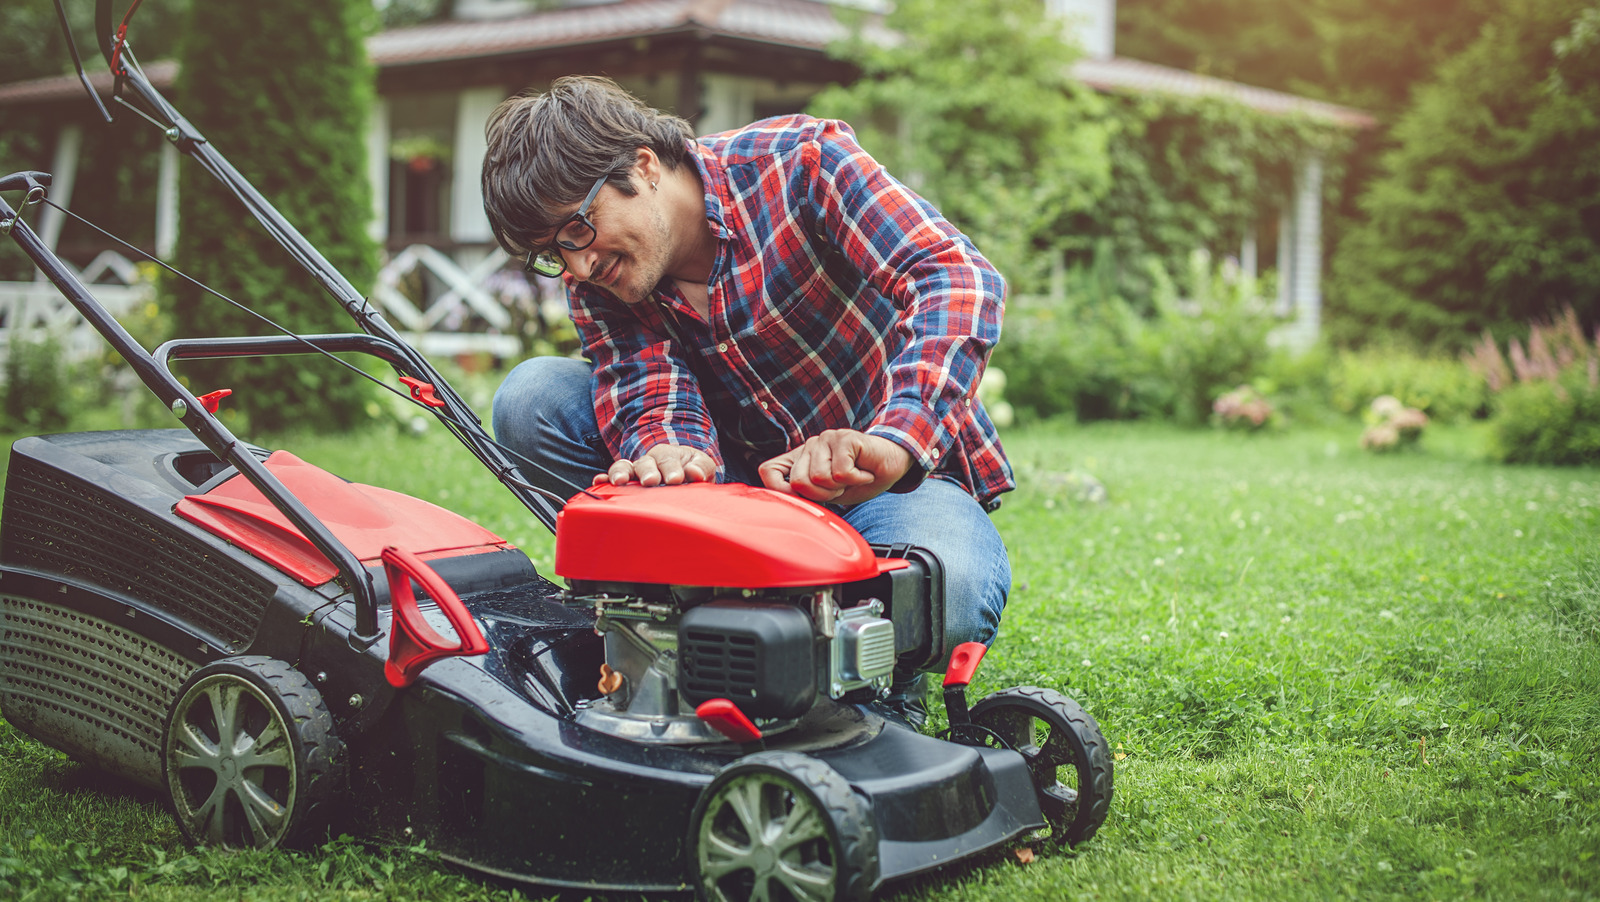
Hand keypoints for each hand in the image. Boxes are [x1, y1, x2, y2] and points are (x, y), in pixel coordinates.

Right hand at [593, 444, 716, 486]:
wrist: (682, 476)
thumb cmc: (692, 472)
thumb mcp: (702, 467)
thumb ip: (701, 468)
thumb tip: (694, 472)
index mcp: (668, 455)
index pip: (667, 459)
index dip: (671, 469)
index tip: (676, 480)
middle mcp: (648, 462)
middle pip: (644, 463)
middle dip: (647, 471)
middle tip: (652, 481)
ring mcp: (634, 473)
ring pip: (624, 468)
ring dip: (621, 473)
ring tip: (620, 482)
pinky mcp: (625, 485)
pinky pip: (611, 479)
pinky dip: (604, 479)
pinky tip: (599, 482)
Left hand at [758, 429, 912, 505]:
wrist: (892, 466)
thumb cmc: (860, 481)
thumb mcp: (829, 494)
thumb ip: (806, 494)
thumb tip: (789, 500)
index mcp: (801, 459)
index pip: (769, 471)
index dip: (778, 489)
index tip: (803, 499)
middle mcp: (809, 446)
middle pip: (799, 482)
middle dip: (824, 494)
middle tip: (841, 487)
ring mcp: (825, 439)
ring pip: (820, 478)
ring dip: (841, 487)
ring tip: (853, 477)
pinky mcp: (844, 438)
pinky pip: (841, 472)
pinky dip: (857, 479)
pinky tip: (864, 472)